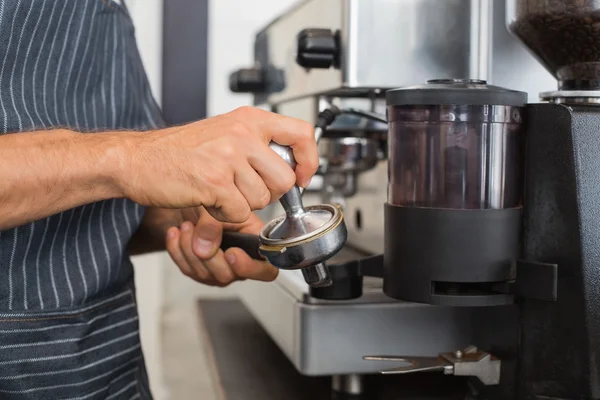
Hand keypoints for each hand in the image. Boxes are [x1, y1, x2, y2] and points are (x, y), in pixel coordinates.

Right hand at [119, 106, 316, 222]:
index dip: (309, 160)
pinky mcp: (214, 182)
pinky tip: (209, 200)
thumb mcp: (224, 132)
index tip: (301, 176)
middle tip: (246, 190)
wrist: (137, 158)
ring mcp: (228, 157)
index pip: (302, 133)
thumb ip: (257, 146)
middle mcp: (242, 134)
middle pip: (284, 179)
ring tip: (220, 191)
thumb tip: (290, 168)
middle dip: (269, 194)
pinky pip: (239, 212)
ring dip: (243, 204)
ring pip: (262, 199)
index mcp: (249, 120)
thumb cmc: (178, 150)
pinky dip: (225, 215)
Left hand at [165, 207, 277, 285]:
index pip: (265, 270)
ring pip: (204, 274)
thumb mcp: (215, 205)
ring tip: (186, 225)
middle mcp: (239, 261)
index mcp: (254, 244)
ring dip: (189, 248)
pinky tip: (176, 233)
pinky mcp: (198, 271)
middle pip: (229, 275)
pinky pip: (187, 270)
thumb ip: (213, 225)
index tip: (231, 253)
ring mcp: (219, 269)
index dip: (250, 267)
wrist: (185, 203)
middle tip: (199, 231)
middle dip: (209, 254)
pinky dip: (177, 250)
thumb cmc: (209, 200)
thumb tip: (204, 249)